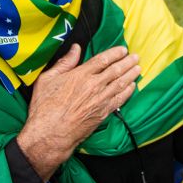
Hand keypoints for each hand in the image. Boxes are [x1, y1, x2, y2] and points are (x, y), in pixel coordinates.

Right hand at [16, 45, 141, 179]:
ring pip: (121, 83)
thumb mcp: (48, 79)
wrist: (50, 134)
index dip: (115, 53)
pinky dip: (128, 92)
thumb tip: (75, 48)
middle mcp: (94, 86)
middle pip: (116, 70)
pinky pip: (120, 99)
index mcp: (80, 75)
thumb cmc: (45, 108)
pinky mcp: (103, 113)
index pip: (103, 60)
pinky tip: (132, 87)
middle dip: (127, 62)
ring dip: (131, 75)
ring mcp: (100, 100)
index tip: (123, 50)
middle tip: (136, 57)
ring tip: (138, 68)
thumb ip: (64, 63)